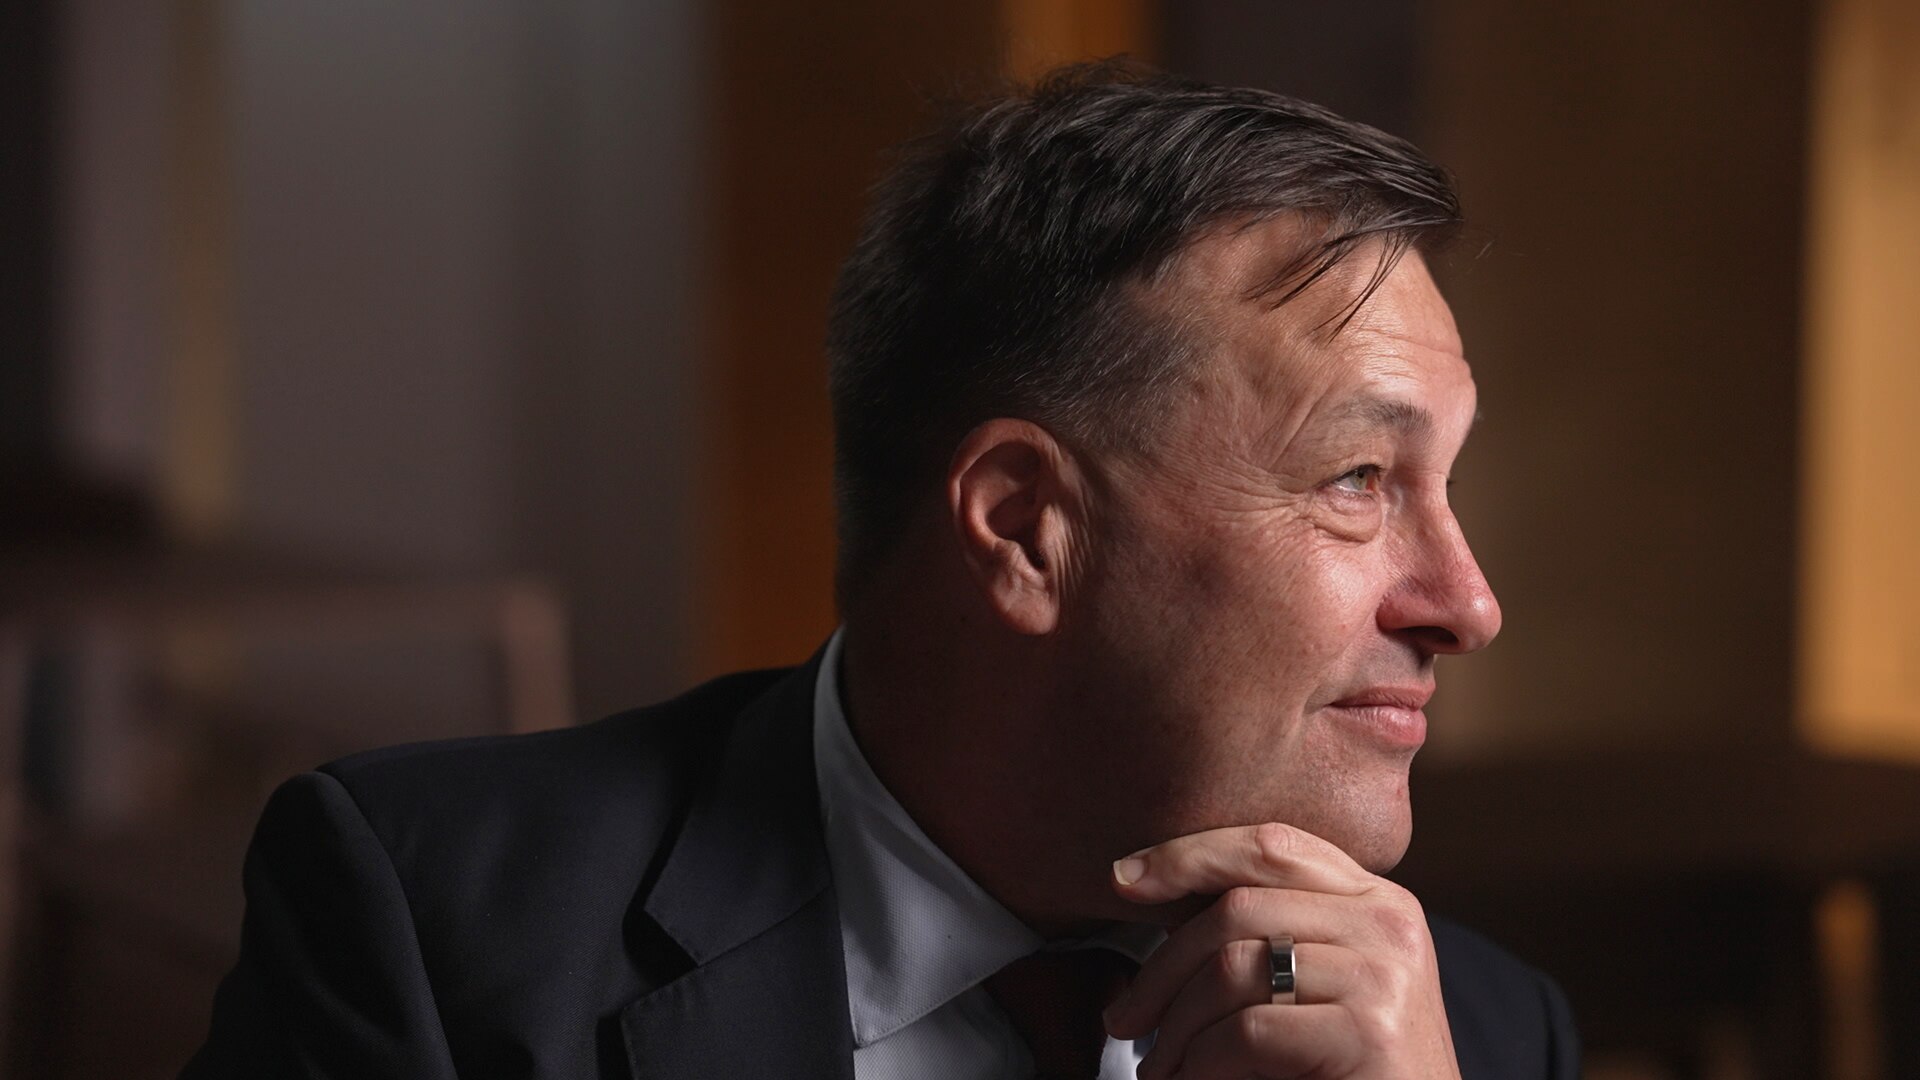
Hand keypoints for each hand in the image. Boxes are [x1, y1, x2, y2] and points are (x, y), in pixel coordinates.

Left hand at [1101, 823, 1459, 1079]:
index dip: (1189, 854)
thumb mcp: (1311, 984)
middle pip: (1237, 908)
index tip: (1124, 879)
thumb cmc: (1347, 1070)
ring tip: (1160, 1068)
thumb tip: (1148, 889)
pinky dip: (1203, 1063)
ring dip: (1176, 1027)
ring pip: (1232, 969)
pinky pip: (1249, 1031)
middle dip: (1161, 967)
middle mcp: (1389, 923)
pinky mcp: (1371, 1033)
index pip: (1270, 846)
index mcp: (1377, 899)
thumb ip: (1260, 933)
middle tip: (1124, 1019)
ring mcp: (1385, 975)